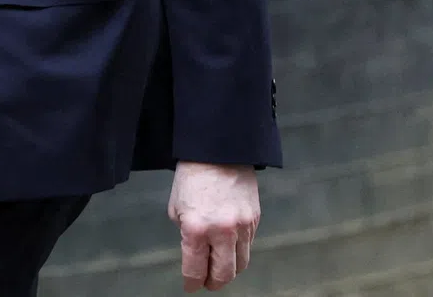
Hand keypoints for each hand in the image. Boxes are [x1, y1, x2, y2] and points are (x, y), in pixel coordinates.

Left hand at [167, 162, 259, 291]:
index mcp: (197, 228)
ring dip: (229, 270)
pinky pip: (248, 245)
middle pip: (223, 275)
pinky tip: (230, 246)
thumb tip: (195, 250)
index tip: (191, 286)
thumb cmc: (192, 175)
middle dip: (213, 282)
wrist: (218, 149)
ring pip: (240, 264)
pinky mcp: (255, 219)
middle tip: (207, 282)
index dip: (192, 282)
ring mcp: (242, 227)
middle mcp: (222, 232)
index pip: (195, 269)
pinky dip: (239, 250)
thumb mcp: (177, 206)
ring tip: (220, 268)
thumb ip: (186, 232)